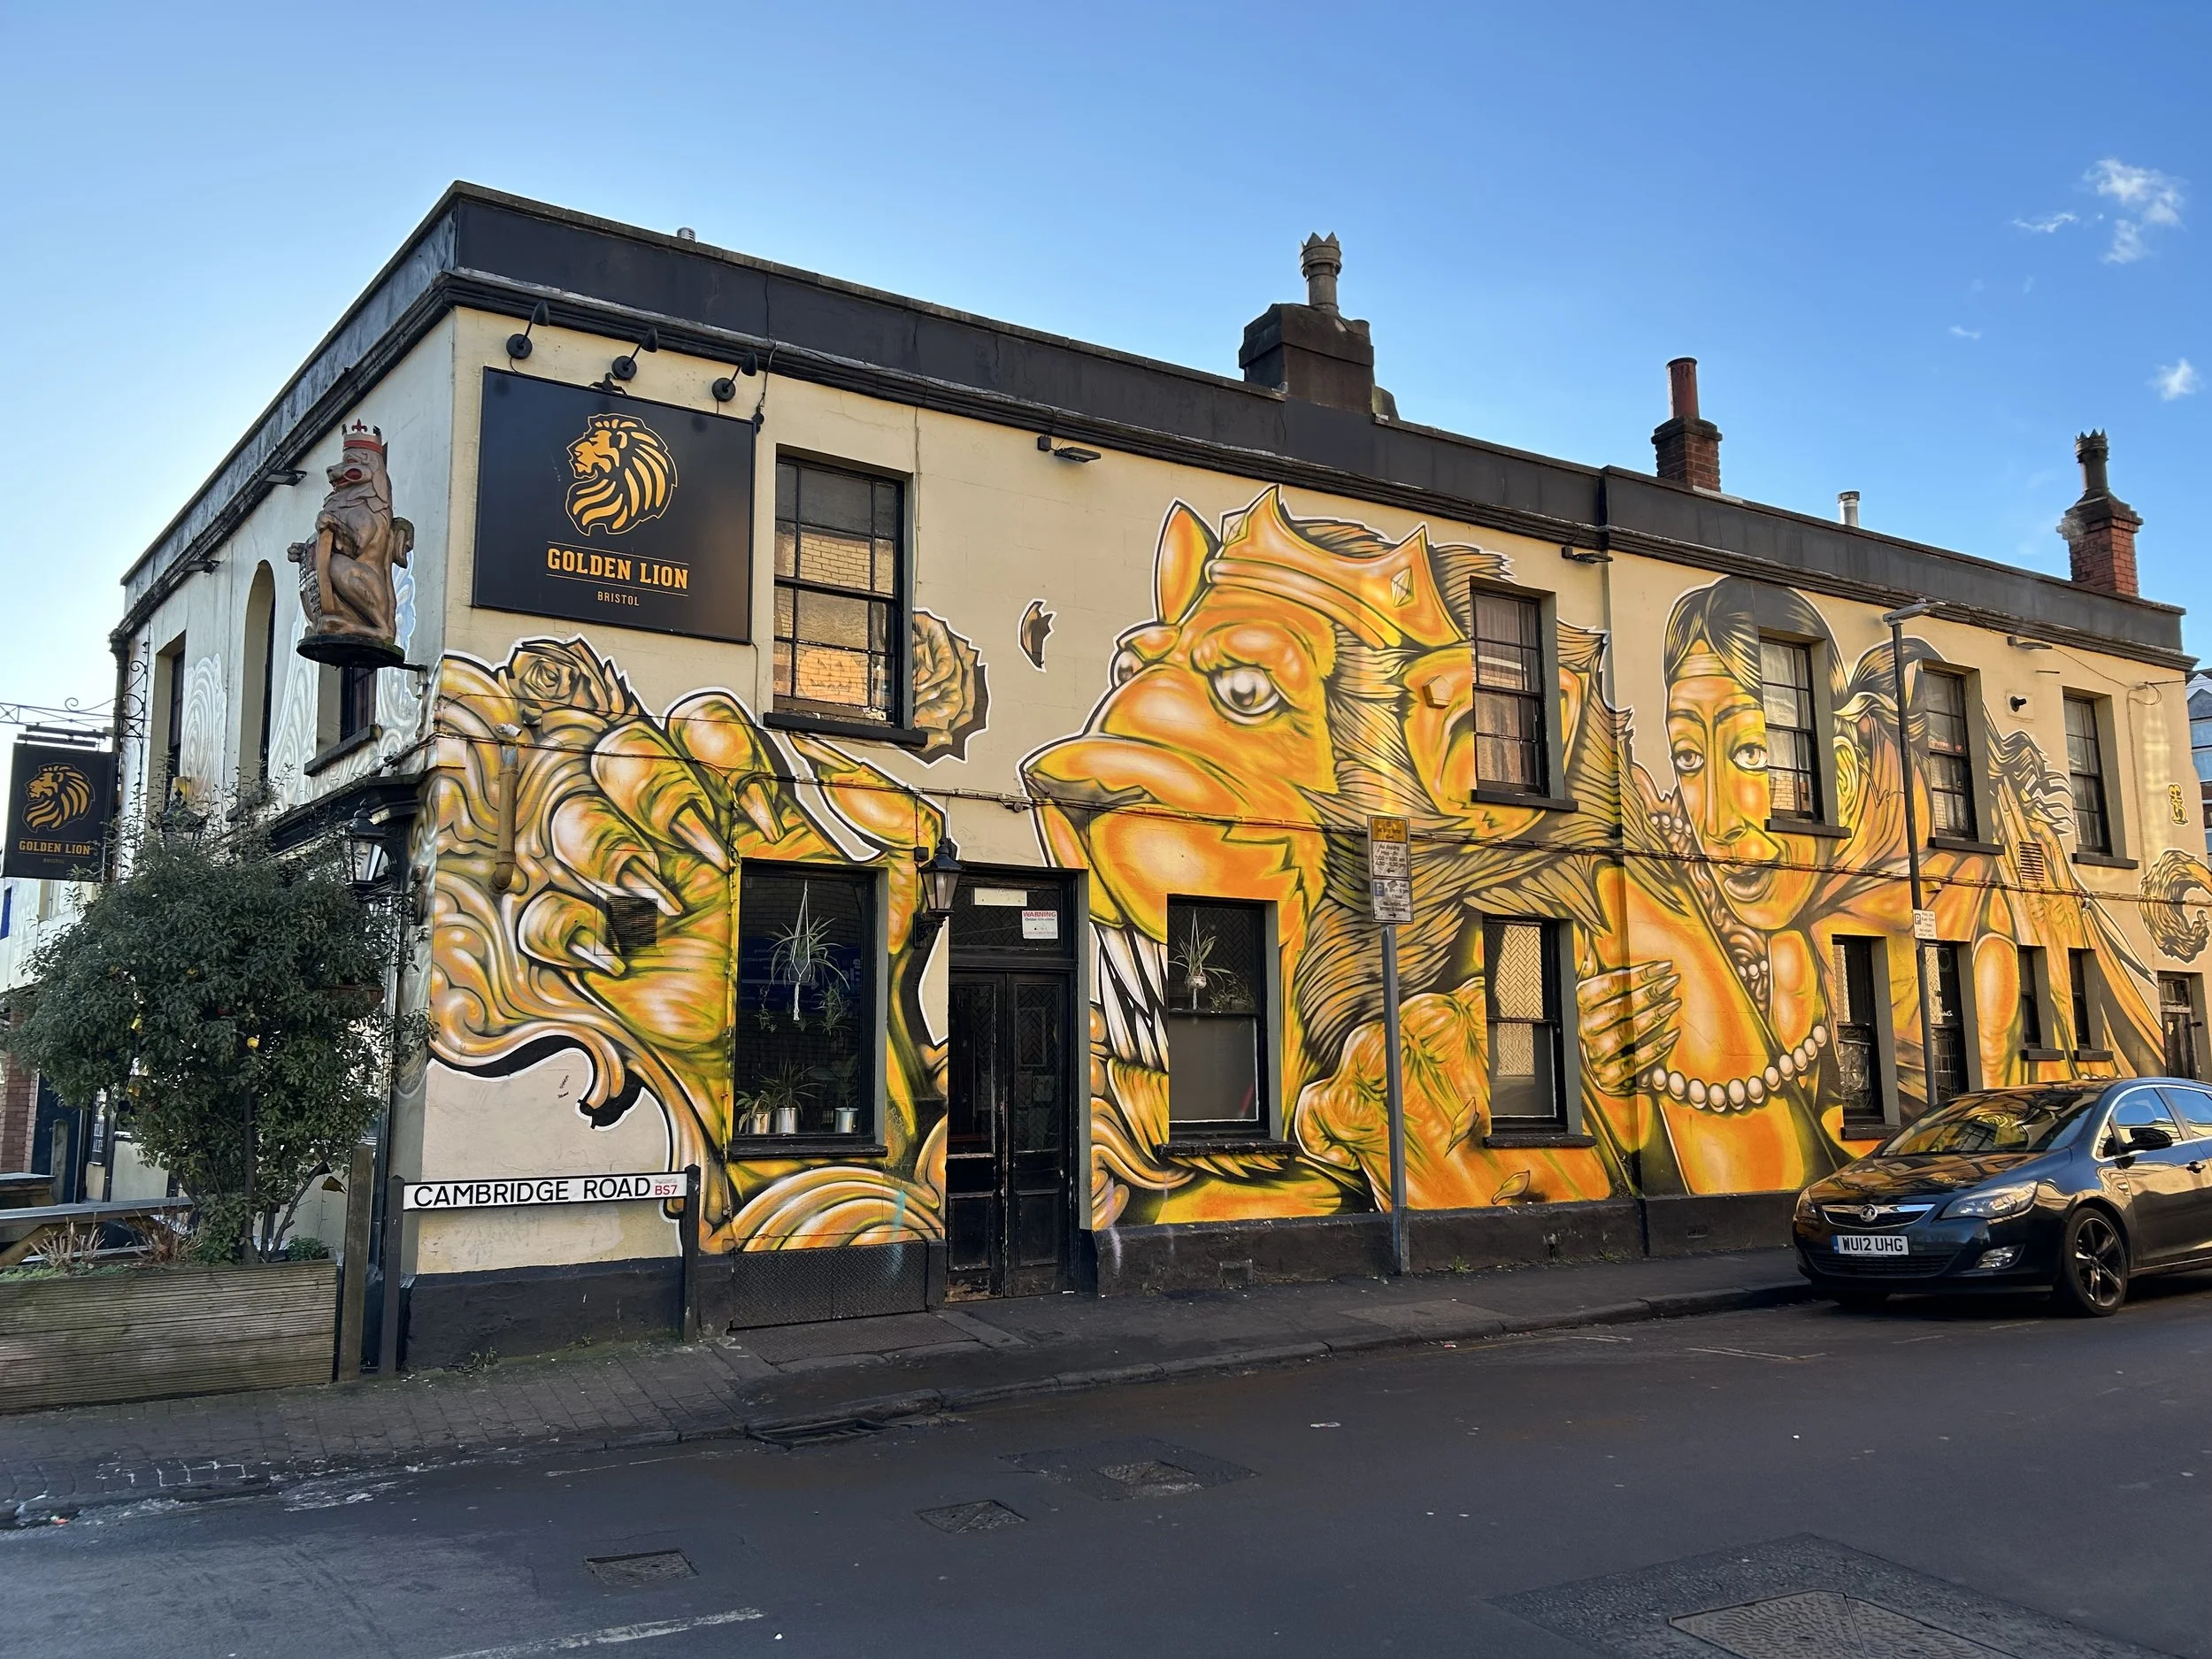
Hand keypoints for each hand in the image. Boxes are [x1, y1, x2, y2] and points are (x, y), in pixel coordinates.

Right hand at [1576, 961, 1680, 1094]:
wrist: (1579, 1065)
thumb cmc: (1592, 1021)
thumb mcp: (1585, 994)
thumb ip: (1588, 969)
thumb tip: (1586, 938)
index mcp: (1578, 1004)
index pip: (1610, 985)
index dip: (1639, 975)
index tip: (1663, 966)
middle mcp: (1584, 1029)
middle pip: (1620, 1008)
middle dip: (1649, 993)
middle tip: (1672, 980)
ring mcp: (1594, 1054)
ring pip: (1627, 1034)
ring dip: (1654, 1018)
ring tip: (1674, 1002)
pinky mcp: (1607, 1076)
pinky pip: (1634, 1062)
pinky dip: (1656, 1048)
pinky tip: (1673, 1033)